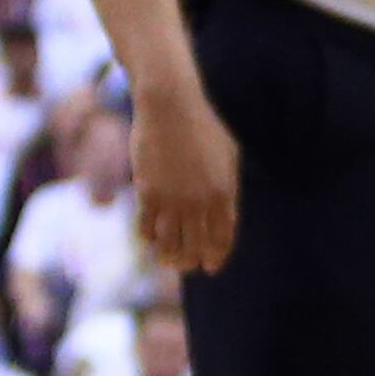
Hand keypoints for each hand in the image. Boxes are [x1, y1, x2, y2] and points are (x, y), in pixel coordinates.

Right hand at [133, 81, 240, 272]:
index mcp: (225, 194)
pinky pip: (146, 229)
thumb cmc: (203, 129)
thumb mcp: (228, 158)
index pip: (222, 239)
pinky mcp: (148, 193)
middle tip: (187, 265)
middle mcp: (200, 202)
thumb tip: (226, 215)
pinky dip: (148, 238)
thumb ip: (227, 188)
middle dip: (192, 262)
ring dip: (168, 257)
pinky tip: (150, 238)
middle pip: (196, 247)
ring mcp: (173, 199)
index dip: (216, 257)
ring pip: (169, 244)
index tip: (211, 267)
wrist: (171, 108)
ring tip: (168, 259)